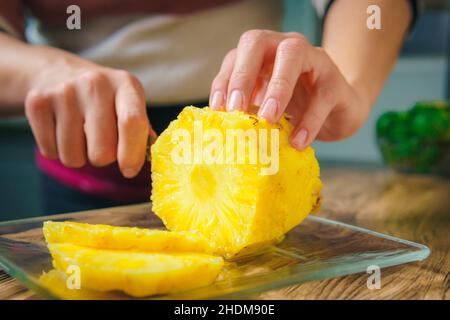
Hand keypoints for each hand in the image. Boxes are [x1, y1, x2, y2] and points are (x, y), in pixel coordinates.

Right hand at [25, 49, 153, 177]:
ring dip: (79, 157)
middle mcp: (95, 84)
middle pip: (102, 151)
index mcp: (126, 85)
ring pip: (74, 157)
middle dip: (104, 159)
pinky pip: (51, 152)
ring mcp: (64, 92)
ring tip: (81, 136)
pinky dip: (58, 151)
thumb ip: (142, 130)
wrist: (57, 72)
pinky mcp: (37, 103)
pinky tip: (62, 131)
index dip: (132, 154)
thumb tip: (151, 158)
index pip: (131, 123)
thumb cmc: (104, 98)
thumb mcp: (129, 102)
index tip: (129, 170)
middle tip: (102, 144)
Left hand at [209, 30, 369, 149]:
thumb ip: (249, 110)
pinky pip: (322, 95)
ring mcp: (313, 59)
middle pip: (258, 41)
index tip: (218, 109)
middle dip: (243, 74)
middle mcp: (284, 47)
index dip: (224, 81)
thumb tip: (224, 128)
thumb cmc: (298, 108)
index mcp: (263, 55)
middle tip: (237, 108)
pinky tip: (298, 141)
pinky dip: (309, 120)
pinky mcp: (336, 80)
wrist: (340, 113)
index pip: (236, 57)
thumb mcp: (268, 108)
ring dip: (277, 88)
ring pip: (293, 54)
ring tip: (268, 119)